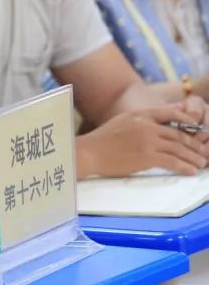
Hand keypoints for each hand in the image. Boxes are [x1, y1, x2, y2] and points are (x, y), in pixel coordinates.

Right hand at [82, 105, 208, 176]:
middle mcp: (146, 125)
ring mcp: (147, 140)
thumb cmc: (101, 140)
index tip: (197, 130)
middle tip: (203, 151)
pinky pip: (172, 161)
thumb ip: (142, 120)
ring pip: (179, 147)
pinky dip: (184, 166)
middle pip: (179, 133)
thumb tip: (159, 121)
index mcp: (140, 114)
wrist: (87, 153)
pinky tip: (190, 171)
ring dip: (193, 156)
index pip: (171, 113)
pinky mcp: (146, 156)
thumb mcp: (122, 121)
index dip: (188, 121)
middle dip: (194, 143)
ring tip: (201, 163)